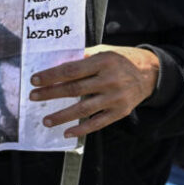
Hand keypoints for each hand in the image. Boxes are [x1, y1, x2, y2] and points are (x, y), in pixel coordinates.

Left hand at [28, 45, 159, 137]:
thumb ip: (83, 59)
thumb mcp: (104, 52)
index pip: (71, 70)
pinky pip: (97, 123)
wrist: (150, 74)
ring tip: (46, 120)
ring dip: (62, 116)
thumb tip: (56, 67)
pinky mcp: (120, 112)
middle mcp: (110, 80)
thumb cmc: (120, 60)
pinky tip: (67, 132)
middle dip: (51, 93)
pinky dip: (81, 129)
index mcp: (103, 61)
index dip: (51, 75)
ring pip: (83, 109)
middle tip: (33, 97)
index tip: (35, 80)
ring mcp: (116, 98)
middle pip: (74, 89)